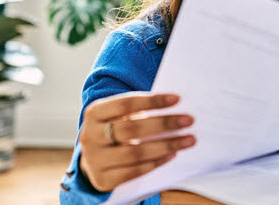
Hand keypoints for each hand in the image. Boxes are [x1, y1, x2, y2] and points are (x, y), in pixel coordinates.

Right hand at [78, 92, 195, 191]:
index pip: (125, 104)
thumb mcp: (117, 117)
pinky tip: (172, 155)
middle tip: (188, 120)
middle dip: (163, 123)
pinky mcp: (102, 179)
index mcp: (93, 113)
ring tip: (188, 140)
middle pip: (131, 128)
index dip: (152, 101)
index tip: (177, 99)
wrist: (93, 159)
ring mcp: (94, 159)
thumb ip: (138, 111)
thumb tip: (174, 108)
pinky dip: (155, 163)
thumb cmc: (113, 132)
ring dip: (165, 145)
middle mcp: (90, 135)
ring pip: (134, 153)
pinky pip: (134, 172)